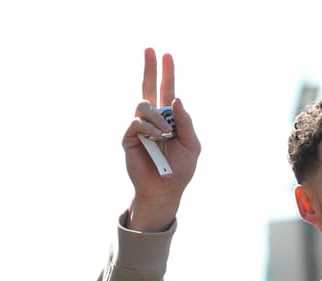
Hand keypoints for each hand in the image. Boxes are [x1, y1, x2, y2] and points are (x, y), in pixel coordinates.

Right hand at [122, 48, 200, 230]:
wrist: (165, 190)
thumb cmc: (180, 170)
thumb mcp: (192, 144)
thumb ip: (186, 122)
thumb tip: (177, 99)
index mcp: (169, 119)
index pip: (167, 91)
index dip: (167, 73)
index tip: (167, 54)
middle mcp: (153, 120)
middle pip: (148, 88)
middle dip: (150, 68)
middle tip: (150, 49)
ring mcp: (139, 127)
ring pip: (143, 105)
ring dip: (157, 116)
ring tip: (165, 133)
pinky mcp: (129, 137)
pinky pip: (137, 123)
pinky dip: (149, 128)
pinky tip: (157, 138)